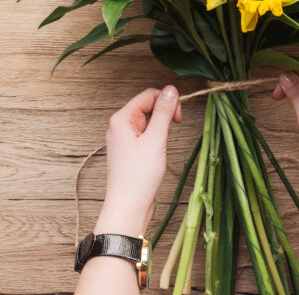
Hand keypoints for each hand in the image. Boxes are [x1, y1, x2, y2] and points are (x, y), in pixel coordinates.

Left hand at [95, 86, 181, 237]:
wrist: (128, 208)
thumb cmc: (138, 177)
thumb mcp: (156, 140)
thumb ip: (164, 112)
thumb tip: (171, 89)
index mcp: (121, 119)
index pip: (148, 95)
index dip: (166, 102)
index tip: (178, 117)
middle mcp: (120, 126)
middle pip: (148, 106)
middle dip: (164, 114)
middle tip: (174, 129)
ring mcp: (124, 139)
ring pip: (149, 122)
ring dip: (161, 128)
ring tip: (163, 146)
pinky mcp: (130, 152)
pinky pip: (146, 135)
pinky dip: (157, 139)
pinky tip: (159, 153)